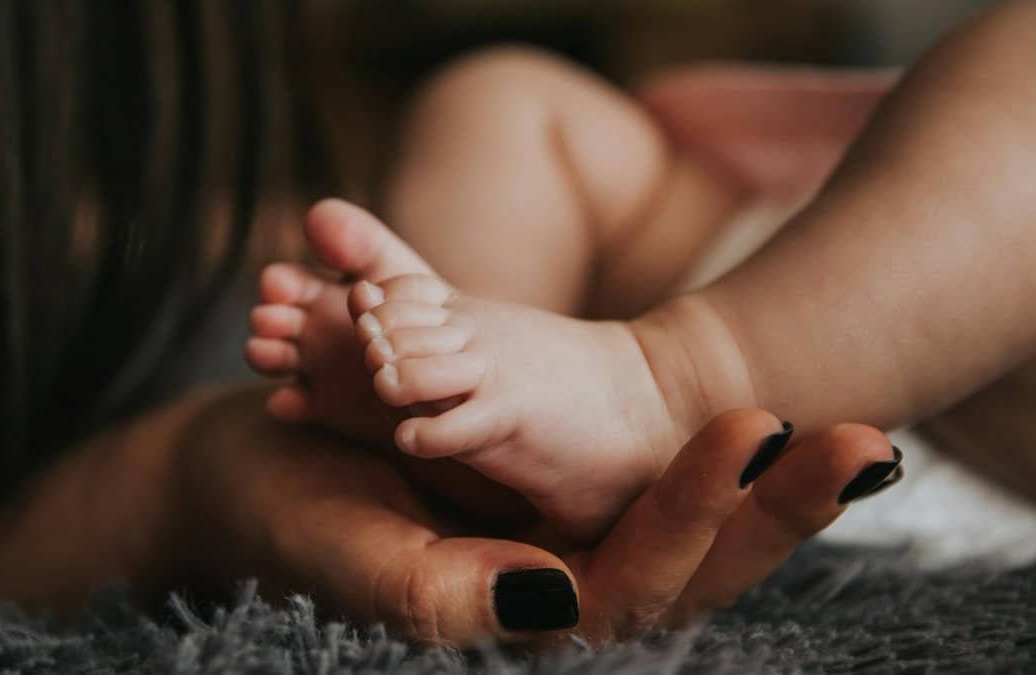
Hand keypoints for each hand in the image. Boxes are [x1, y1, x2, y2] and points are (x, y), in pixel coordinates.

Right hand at [176, 389, 900, 643]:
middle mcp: (553, 594)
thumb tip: (559, 599)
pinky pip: (648, 488)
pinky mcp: (551, 503)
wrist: (252, 473)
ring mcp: (559, 548)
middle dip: (777, 512)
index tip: (752, 431)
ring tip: (856, 439)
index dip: (699, 513)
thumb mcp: (352, 555)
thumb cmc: (286, 518)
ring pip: (685, 529)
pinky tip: (772, 429)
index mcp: (512, 620)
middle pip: (691, 570)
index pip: (635, 587)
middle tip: (867, 447)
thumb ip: (440, 594)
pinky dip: (709, 459)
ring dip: (771, 489)